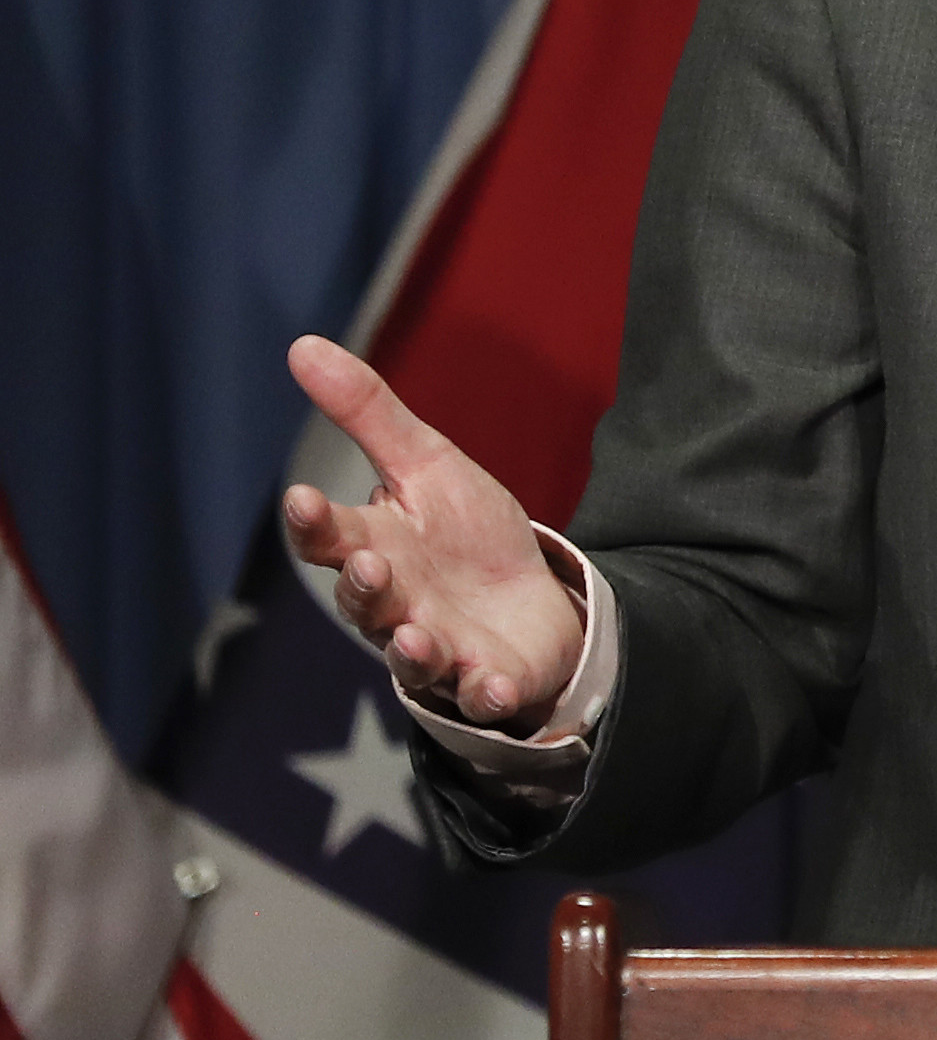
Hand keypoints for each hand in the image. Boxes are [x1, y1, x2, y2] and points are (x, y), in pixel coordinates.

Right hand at [276, 335, 585, 731]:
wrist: (532, 597)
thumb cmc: (464, 532)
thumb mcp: (426, 463)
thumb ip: (368, 413)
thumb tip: (301, 345)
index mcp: (372, 548)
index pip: (329, 537)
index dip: (314, 522)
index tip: (304, 498)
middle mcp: (395, 606)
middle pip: (365, 601)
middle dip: (364, 585)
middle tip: (368, 563)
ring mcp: (438, 648)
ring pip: (412, 657)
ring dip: (412, 647)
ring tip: (417, 634)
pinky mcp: (484, 680)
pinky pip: (479, 694)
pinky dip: (483, 692)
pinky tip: (491, 684)